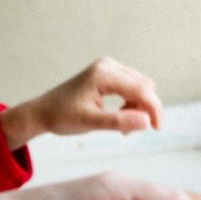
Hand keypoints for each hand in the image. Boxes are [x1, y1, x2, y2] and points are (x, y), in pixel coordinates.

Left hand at [0, 56, 163, 149]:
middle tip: (130, 133)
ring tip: (122, 130)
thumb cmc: (61, 117)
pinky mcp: (107, 75)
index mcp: (104, 74)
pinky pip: (130, 89)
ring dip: (138, 109)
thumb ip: (118, 121)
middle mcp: (108, 66)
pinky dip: (130, 105)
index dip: (154, 109)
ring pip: (139, 88)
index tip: (158, 129)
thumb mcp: (89, 122)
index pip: (141, 89)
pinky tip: (120, 121)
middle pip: (144, 87)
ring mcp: (108, 68)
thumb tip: (146, 122)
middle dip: (145, 110)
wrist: (42, 112)